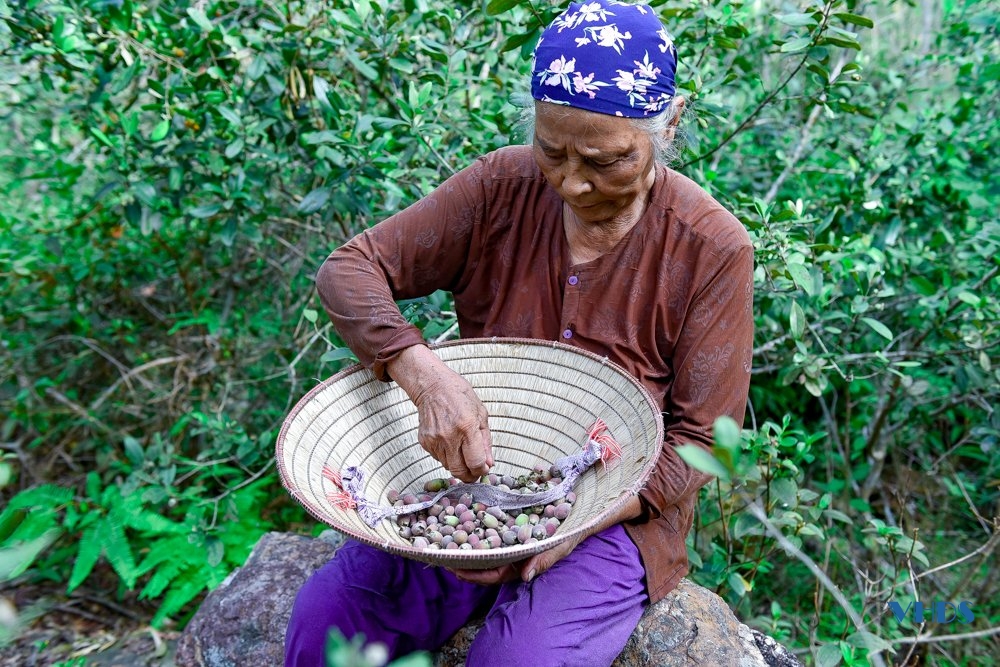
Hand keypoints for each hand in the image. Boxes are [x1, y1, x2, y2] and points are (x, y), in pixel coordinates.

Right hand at [387, 346, 493, 481]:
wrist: (432, 386)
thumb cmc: (459, 396)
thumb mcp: (481, 414)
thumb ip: (486, 442)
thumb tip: (489, 463)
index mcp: (467, 427)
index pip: (475, 462)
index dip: (481, 470)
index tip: (484, 469)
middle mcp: (449, 436)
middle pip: (460, 471)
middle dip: (470, 475)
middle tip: (475, 470)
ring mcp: (434, 440)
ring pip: (448, 467)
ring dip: (458, 465)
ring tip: (462, 450)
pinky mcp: (425, 442)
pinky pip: (438, 458)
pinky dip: (447, 456)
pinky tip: (450, 442)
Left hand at [449, 496, 644, 585]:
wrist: (589, 507)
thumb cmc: (576, 528)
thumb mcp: (564, 543)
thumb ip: (545, 558)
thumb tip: (525, 577)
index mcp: (524, 563)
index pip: (495, 575)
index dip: (474, 574)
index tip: (454, 569)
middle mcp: (515, 553)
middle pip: (483, 561)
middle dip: (462, 559)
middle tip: (438, 551)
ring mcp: (512, 537)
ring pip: (484, 544)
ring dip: (465, 540)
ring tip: (443, 533)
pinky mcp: (512, 521)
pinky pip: (490, 524)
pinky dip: (476, 521)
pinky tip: (461, 510)